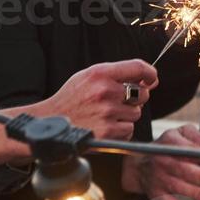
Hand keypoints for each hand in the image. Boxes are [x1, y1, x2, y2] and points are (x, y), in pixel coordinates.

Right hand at [37, 60, 158, 140]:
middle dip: (135, 99)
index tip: (151, 80)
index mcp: (100, 73)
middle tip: (116, 103)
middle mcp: (105, 91)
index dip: (150, 73)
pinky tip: (105, 127)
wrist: (49, 123)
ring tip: (105, 116)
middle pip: (142, 94)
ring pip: (136, 114)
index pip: (138, 67)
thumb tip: (149, 81)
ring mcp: (107, 112)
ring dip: (126, 116)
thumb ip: (116, 75)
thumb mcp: (87, 77)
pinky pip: (129, 130)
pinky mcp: (108, 132)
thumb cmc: (70, 99)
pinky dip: (121, 131)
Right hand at [121, 124, 199, 199]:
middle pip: (182, 169)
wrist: (140, 164)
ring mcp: (158, 178)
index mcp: (169, 143)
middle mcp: (162, 160)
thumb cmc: (166, 148)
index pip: (188, 149)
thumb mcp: (181, 133)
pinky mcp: (156, 194)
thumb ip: (197, 137)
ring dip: (195, 193)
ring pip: (177, 187)